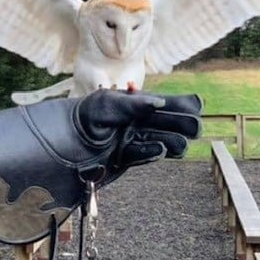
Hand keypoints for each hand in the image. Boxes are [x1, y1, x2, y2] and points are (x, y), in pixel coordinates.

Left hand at [76, 89, 201, 173]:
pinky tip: (158, 149)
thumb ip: (133, 104)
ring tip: (173, 143)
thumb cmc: (84, 116)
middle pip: (176, 122)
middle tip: (194, 129)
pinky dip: (153, 152)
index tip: (195, 108)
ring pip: (168, 141)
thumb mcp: (106, 104)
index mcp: (141, 102)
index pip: (172, 102)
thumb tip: (160, 103)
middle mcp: (143, 120)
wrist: (63, 143)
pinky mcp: (130, 158)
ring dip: (174, 142)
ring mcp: (138, 139)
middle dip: (186, 124)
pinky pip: (149, 154)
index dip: (186, 104)